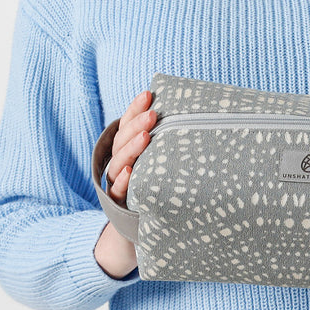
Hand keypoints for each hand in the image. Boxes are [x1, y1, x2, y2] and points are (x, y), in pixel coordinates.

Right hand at [106, 90, 157, 205]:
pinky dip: (122, 180)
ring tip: (145, 137)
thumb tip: (192, 110)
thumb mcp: (161, 154)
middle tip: (153, 115)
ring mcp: (117, 179)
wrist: (146, 214)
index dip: (135, 108)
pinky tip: (130, 171)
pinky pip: (117, 190)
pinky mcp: (119, 200)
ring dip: (131, 148)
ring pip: (119, 161)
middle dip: (137, 125)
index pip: (127, 123)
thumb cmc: (158, 177)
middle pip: (123, 139)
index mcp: (127, 145)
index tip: (148, 94)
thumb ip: (167, 136)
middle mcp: (120, 160)